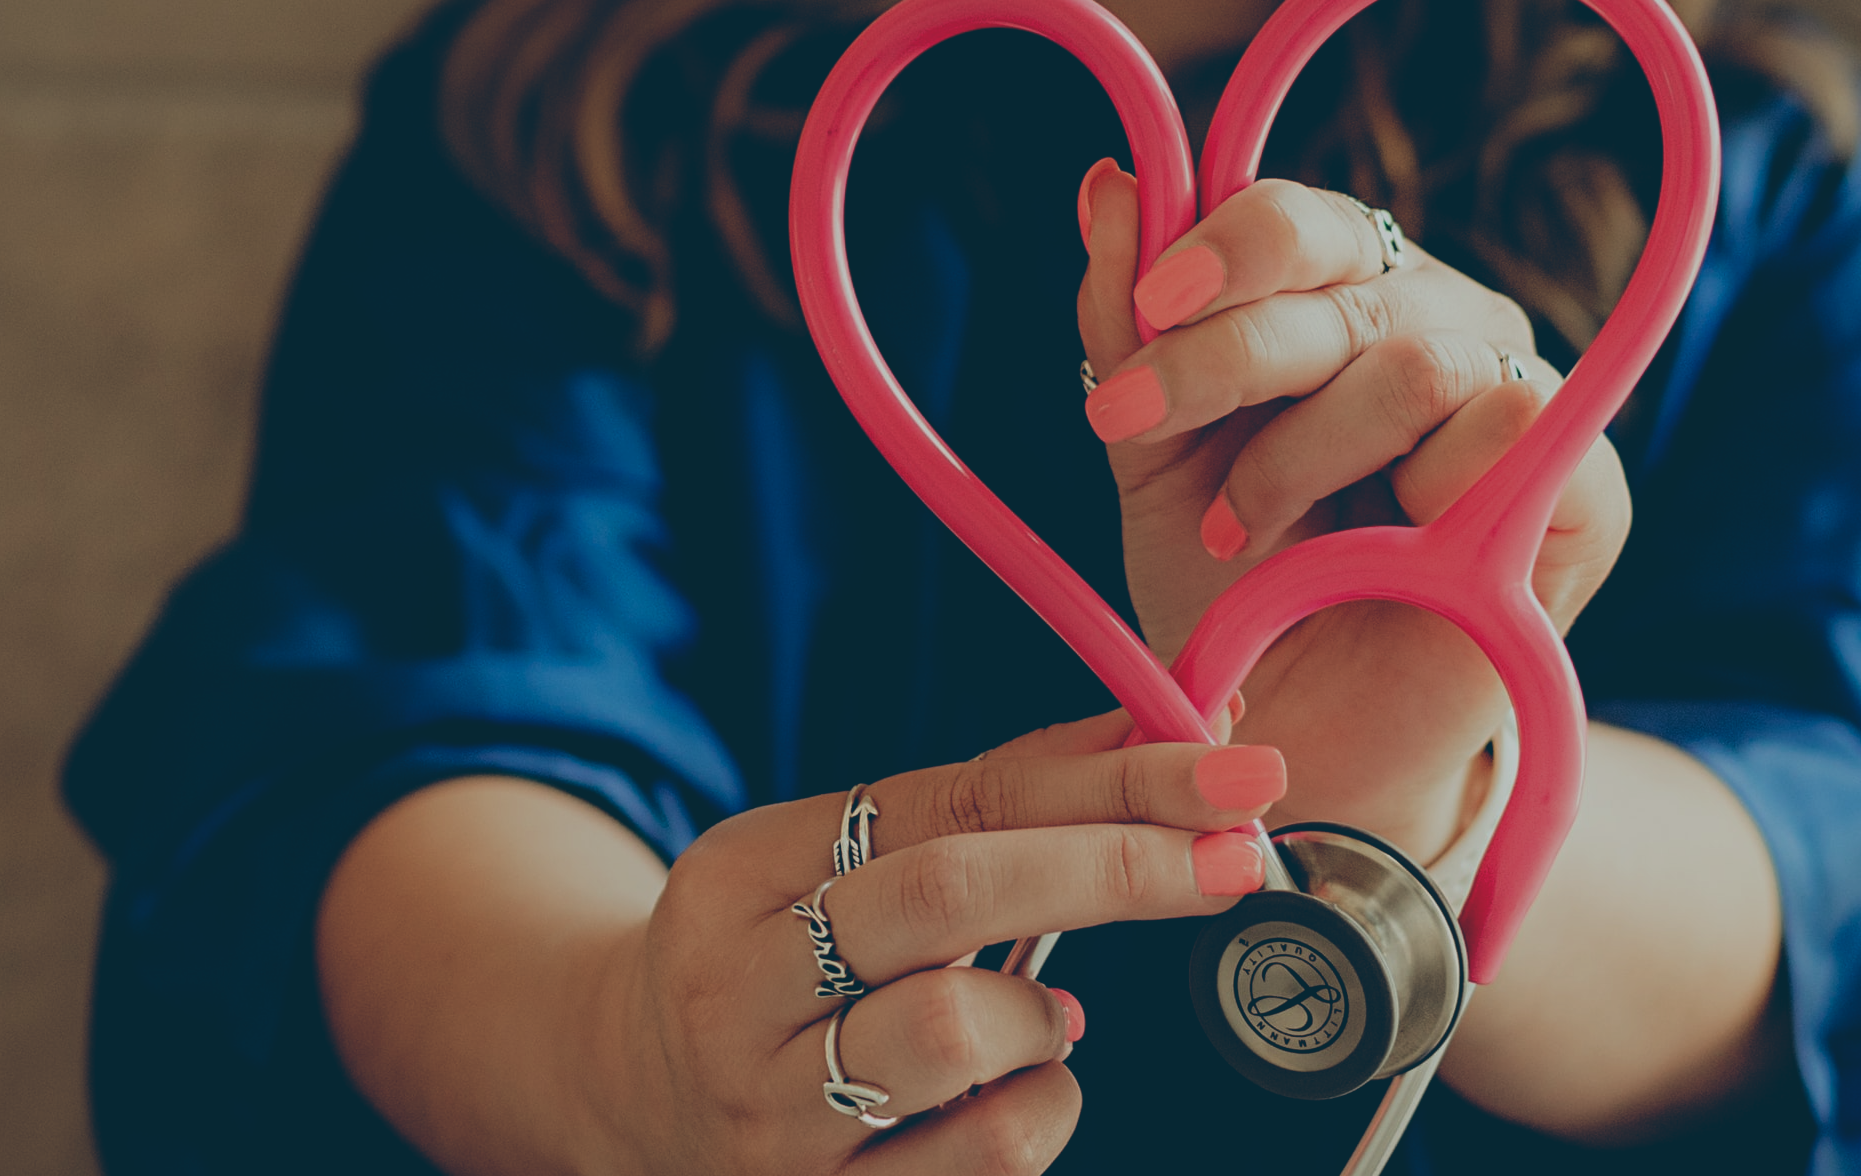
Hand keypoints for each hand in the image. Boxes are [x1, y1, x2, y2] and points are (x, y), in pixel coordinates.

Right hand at [326, 715, 1289, 1174]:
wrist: (623, 1097)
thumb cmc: (775, 962)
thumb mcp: (840, 858)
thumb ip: (995, 800)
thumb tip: (1171, 728)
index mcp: (740, 873)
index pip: (953, 801)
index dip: (1111, 782)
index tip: (1236, 774)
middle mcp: (732, 992)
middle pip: (948, 896)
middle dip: (1115, 869)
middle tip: (1232, 862)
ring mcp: (764, 1116)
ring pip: (956, 1038)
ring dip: (1044, 1023)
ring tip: (1041, 1018)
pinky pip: (978, 1160)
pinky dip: (1033, 1115)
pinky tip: (1010, 1095)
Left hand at [1069, 161, 1631, 859]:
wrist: (1296, 743)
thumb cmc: (1234, 592)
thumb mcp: (1153, 457)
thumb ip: (1127, 324)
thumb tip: (1109, 182)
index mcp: (1346, 296)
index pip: (1303, 219)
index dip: (1225, 245)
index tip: (1144, 311)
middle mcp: (1440, 321)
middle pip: (1349, 274)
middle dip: (1224, 353)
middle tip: (1132, 422)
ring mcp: (1519, 395)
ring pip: (1417, 358)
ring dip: (1301, 452)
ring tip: (1239, 531)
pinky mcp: (1585, 486)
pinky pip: (1511, 428)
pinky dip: (1416, 495)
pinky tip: (1368, 556)